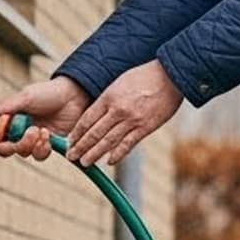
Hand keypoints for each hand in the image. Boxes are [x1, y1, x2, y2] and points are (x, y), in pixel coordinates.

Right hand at [0, 76, 89, 160]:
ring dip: (29, 145)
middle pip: (4, 148)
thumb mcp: (26, 97)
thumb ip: (6, 106)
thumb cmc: (49, 93)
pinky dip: (42, 148)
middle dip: (11, 146)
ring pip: (22, 153)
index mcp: (9, 117)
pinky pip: (39, 155)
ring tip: (40, 131)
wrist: (74, 96)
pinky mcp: (47, 145)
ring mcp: (32, 139)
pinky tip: (48, 135)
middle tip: (24, 134)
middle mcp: (18, 130)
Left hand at [66, 60, 183, 167]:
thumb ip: (109, 99)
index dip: (77, 133)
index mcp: (109, 97)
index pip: (87, 119)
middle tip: (71, 157)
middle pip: (94, 133)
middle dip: (81, 147)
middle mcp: (117, 110)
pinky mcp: (146, 127)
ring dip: (94, 154)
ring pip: (108, 141)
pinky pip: (128, 144)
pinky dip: (117, 154)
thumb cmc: (145, 76)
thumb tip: (97, 114)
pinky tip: (109, 162)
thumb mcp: (120, 83)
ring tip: (85, 163)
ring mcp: (132, 120)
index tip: (70, 142)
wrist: (170, 76)